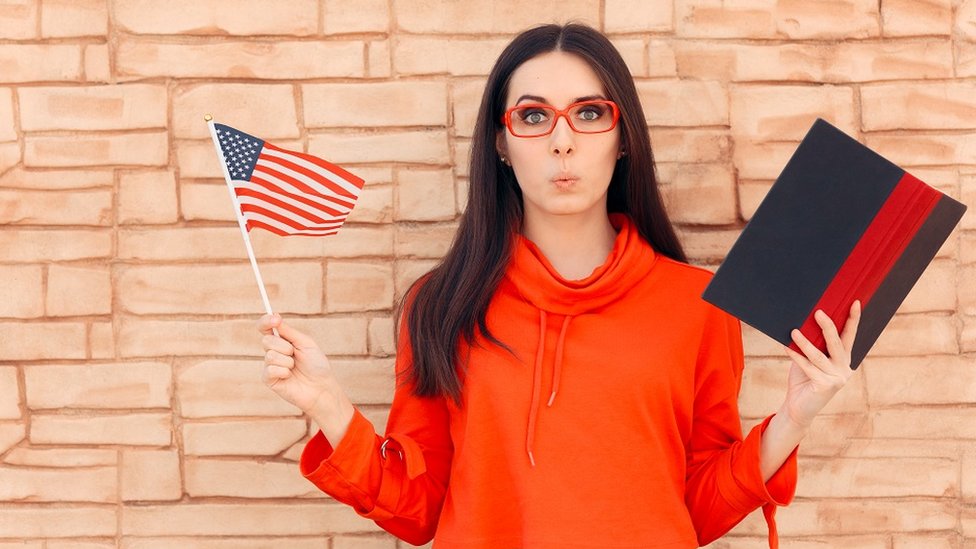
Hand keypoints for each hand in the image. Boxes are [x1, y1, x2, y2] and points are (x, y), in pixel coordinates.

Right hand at [258, 314, 353, 443]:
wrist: (322, 387)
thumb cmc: (316, 365)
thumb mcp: (306, 343)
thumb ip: (289, 331)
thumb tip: (274, 316)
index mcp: (281, 340)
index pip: (265, 327)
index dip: (266, 321)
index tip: (275, 319)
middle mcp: (273, 351)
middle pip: (266, 340)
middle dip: (284, 346)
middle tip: (295, 354)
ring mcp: (269, 365)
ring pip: (270, 355)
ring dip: (287, 361)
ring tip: (295, 367)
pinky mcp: (269, 379)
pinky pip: (270, 369)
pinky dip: (284, 371)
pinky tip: (290, 376)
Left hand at [781, 300, 861, 427]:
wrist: (799, 407)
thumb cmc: (803, 380)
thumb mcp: (810, 359)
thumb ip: (813, 345)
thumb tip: (803, 323)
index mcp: (844, 359)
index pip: (849, 336)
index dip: (853, 320)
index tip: (855, 302)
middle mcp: (844, 368)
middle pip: (837, 343)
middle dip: (828, 326)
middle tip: (818, 312)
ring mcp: (836, 378)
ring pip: (819, 355)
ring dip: (805, 342)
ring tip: (794, 330)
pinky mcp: (825, 386)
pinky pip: (807, 366)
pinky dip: (796, 356)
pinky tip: (786, 346)